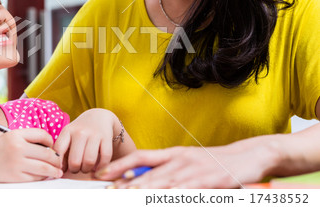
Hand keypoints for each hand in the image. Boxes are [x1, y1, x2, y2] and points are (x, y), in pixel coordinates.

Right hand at [0, 128, 62, 182]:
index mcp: (16, 134)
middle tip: (59, 161)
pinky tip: (45, 176)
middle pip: (47, 154)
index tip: (52, 146)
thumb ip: (28, 138)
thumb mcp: (10, 136)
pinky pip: (35, 178)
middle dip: (57, 159)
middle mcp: (17, 148)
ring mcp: (17, 164)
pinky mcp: (15, 177)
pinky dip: (42, 177)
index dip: (51, 141)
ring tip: (57, 171)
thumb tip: (50, 146)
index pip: (43, 135)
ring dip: (54, 170)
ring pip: (44, 168)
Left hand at [54, 108, 117, 173]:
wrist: (99, 117)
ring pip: (89, 161)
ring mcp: (94, 134)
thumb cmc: (80, 132)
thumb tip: (60, 171)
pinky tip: (97, 166)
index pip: (58, 150)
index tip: (61, 169)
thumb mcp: (68, 136)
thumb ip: (62, 151)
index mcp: (67, 131)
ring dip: (87, 169)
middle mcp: (80, 132)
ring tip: (86, 168)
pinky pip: (104, 158)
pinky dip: (101, 167)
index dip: (58, 164)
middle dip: (75, 170)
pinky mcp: (106, 137)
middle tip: (76, 169)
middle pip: (75, 161)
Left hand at [96, 139, 277, 188]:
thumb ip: (168, 168)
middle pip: (147, 173)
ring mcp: (194, 171)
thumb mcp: (188, 160)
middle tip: (106, 191)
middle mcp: (180, 160)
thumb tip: (141, 178)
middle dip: (125, 183)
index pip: (141, 157)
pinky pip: (186, 191)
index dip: (120, 165)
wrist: (249, 155)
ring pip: (163, 183)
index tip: (103, 173)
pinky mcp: (209, 182)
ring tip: (124, 196)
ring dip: (142, 190)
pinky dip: (172, 196)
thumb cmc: (214, 161)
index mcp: (174, 153)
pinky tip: (160, 199)